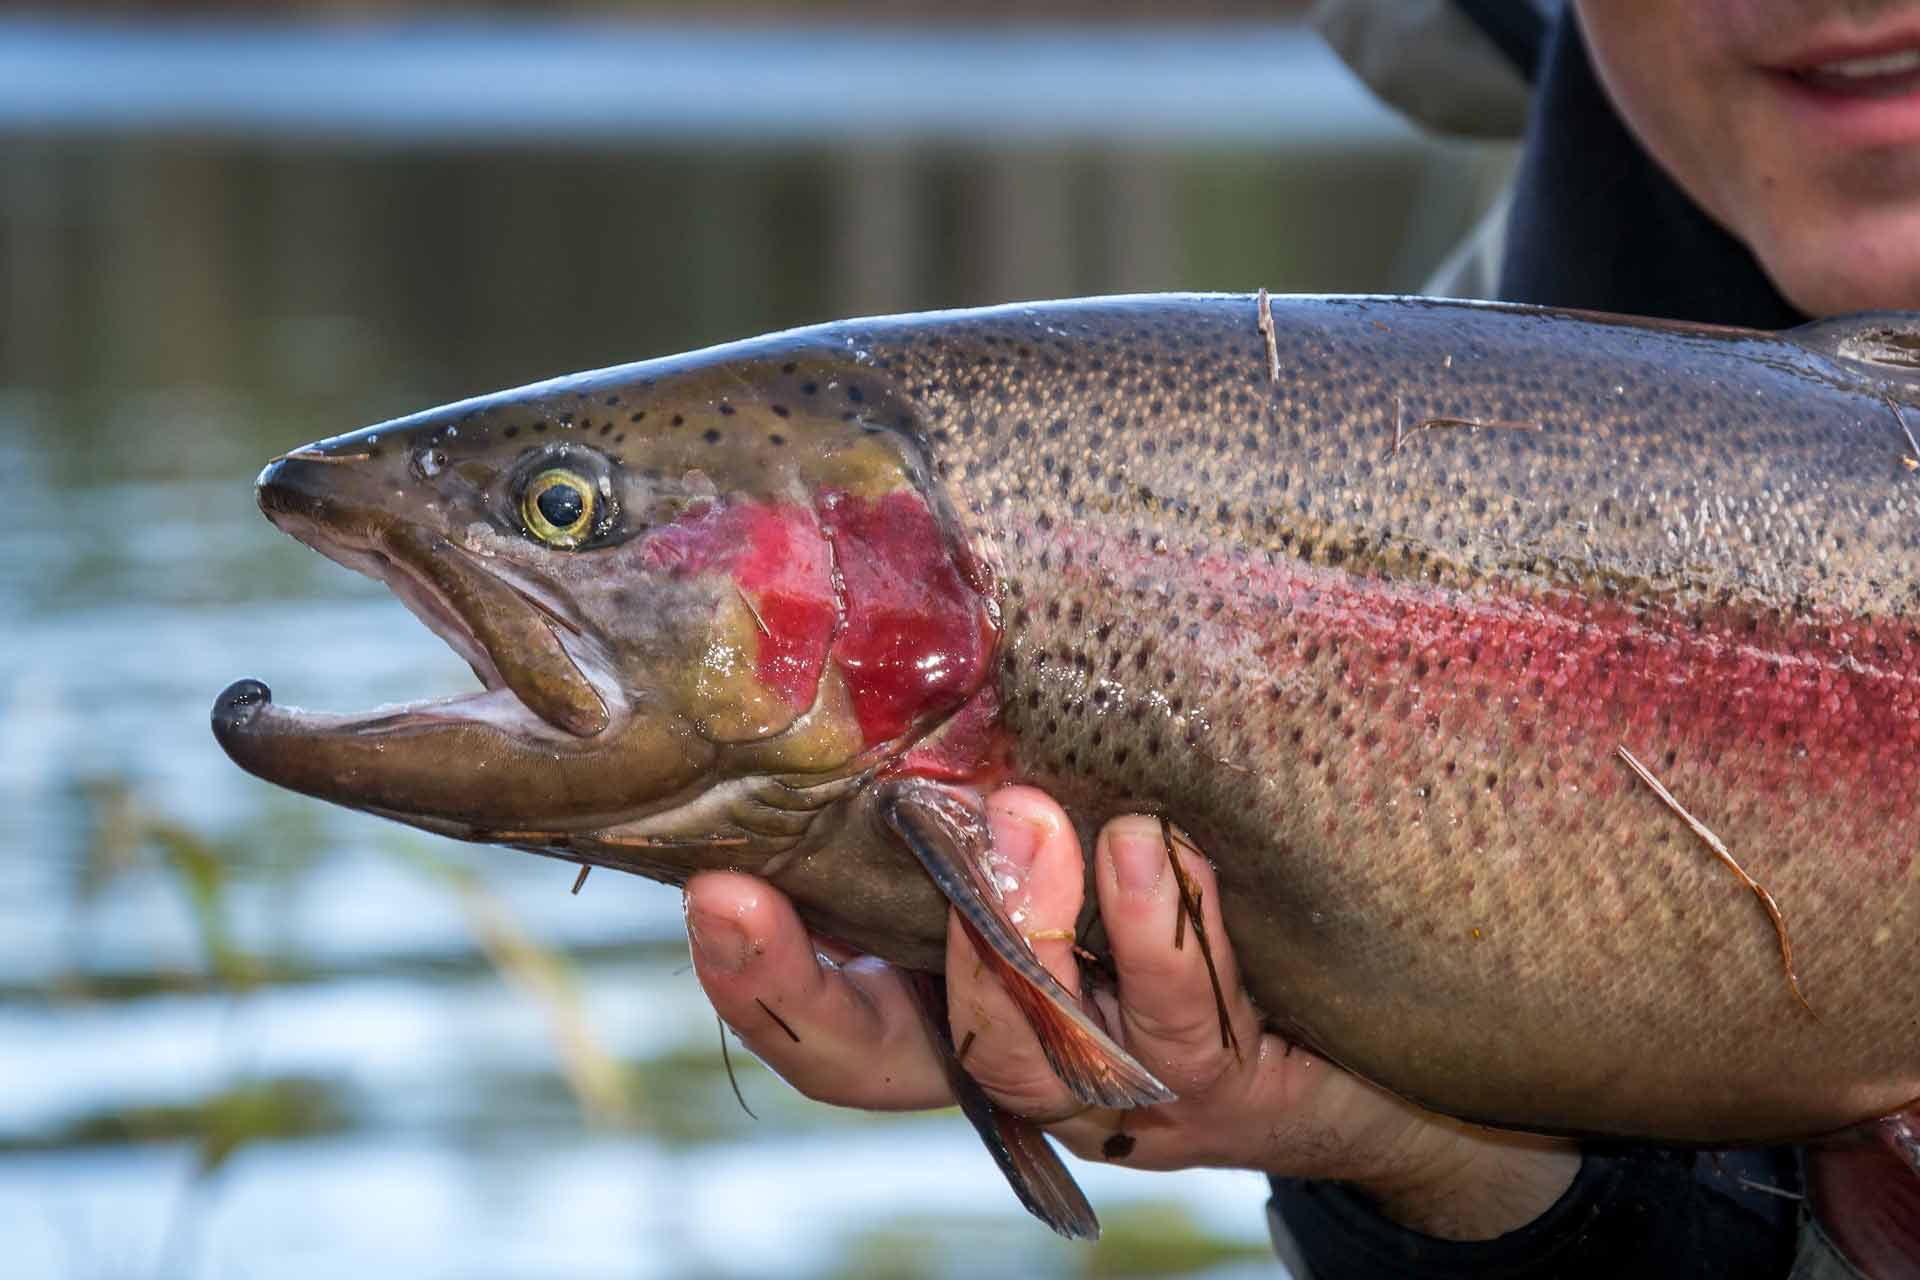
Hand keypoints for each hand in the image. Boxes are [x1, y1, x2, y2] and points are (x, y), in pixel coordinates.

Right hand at [684, 785, 1577, 1240]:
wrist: (1384, 1016)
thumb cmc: (1202, 883)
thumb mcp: (1081, 813)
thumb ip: (987, 766)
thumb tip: (883, 615)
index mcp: (954, 991)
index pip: (823, 1014)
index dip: (757, 977)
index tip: (715, 887)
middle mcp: (1017, 1052)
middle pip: (881, 1064)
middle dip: (827, 983)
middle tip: (803, 868)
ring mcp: (1119, 1084)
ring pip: (1029, 1051)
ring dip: (1022, 934)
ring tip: (1036, 818)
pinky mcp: (1230, 1085)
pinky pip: (1184, 1023)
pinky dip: (1165, 933)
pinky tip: (1159, 847)